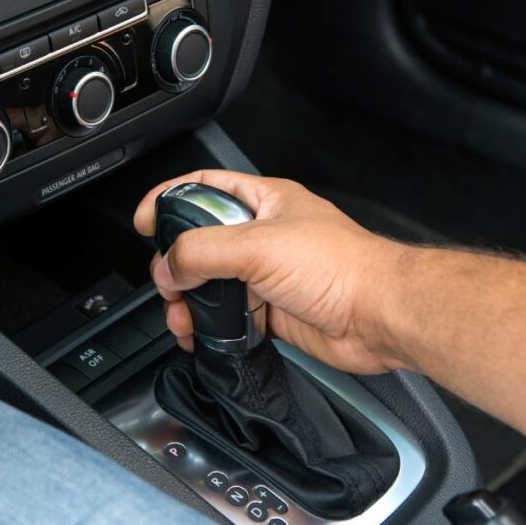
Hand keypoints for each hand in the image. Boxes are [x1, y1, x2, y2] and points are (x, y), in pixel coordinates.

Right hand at [133, 170, 411, 374]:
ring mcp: (270, 276)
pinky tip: (202, 337)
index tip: (145, 221)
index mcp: (265, 202)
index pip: (205, 187)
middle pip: (203, 244)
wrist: (380, 316)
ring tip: (181, 318)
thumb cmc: (343, 268)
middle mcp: (266, 236)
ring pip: (214, 285)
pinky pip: (231, 318)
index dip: (170, 199)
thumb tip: (169, 265)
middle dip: (177, 265)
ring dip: (190, 303)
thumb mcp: (259, 245)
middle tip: (167, 283)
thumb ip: (204, 251)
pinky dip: (211, 329)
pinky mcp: (275, 312)